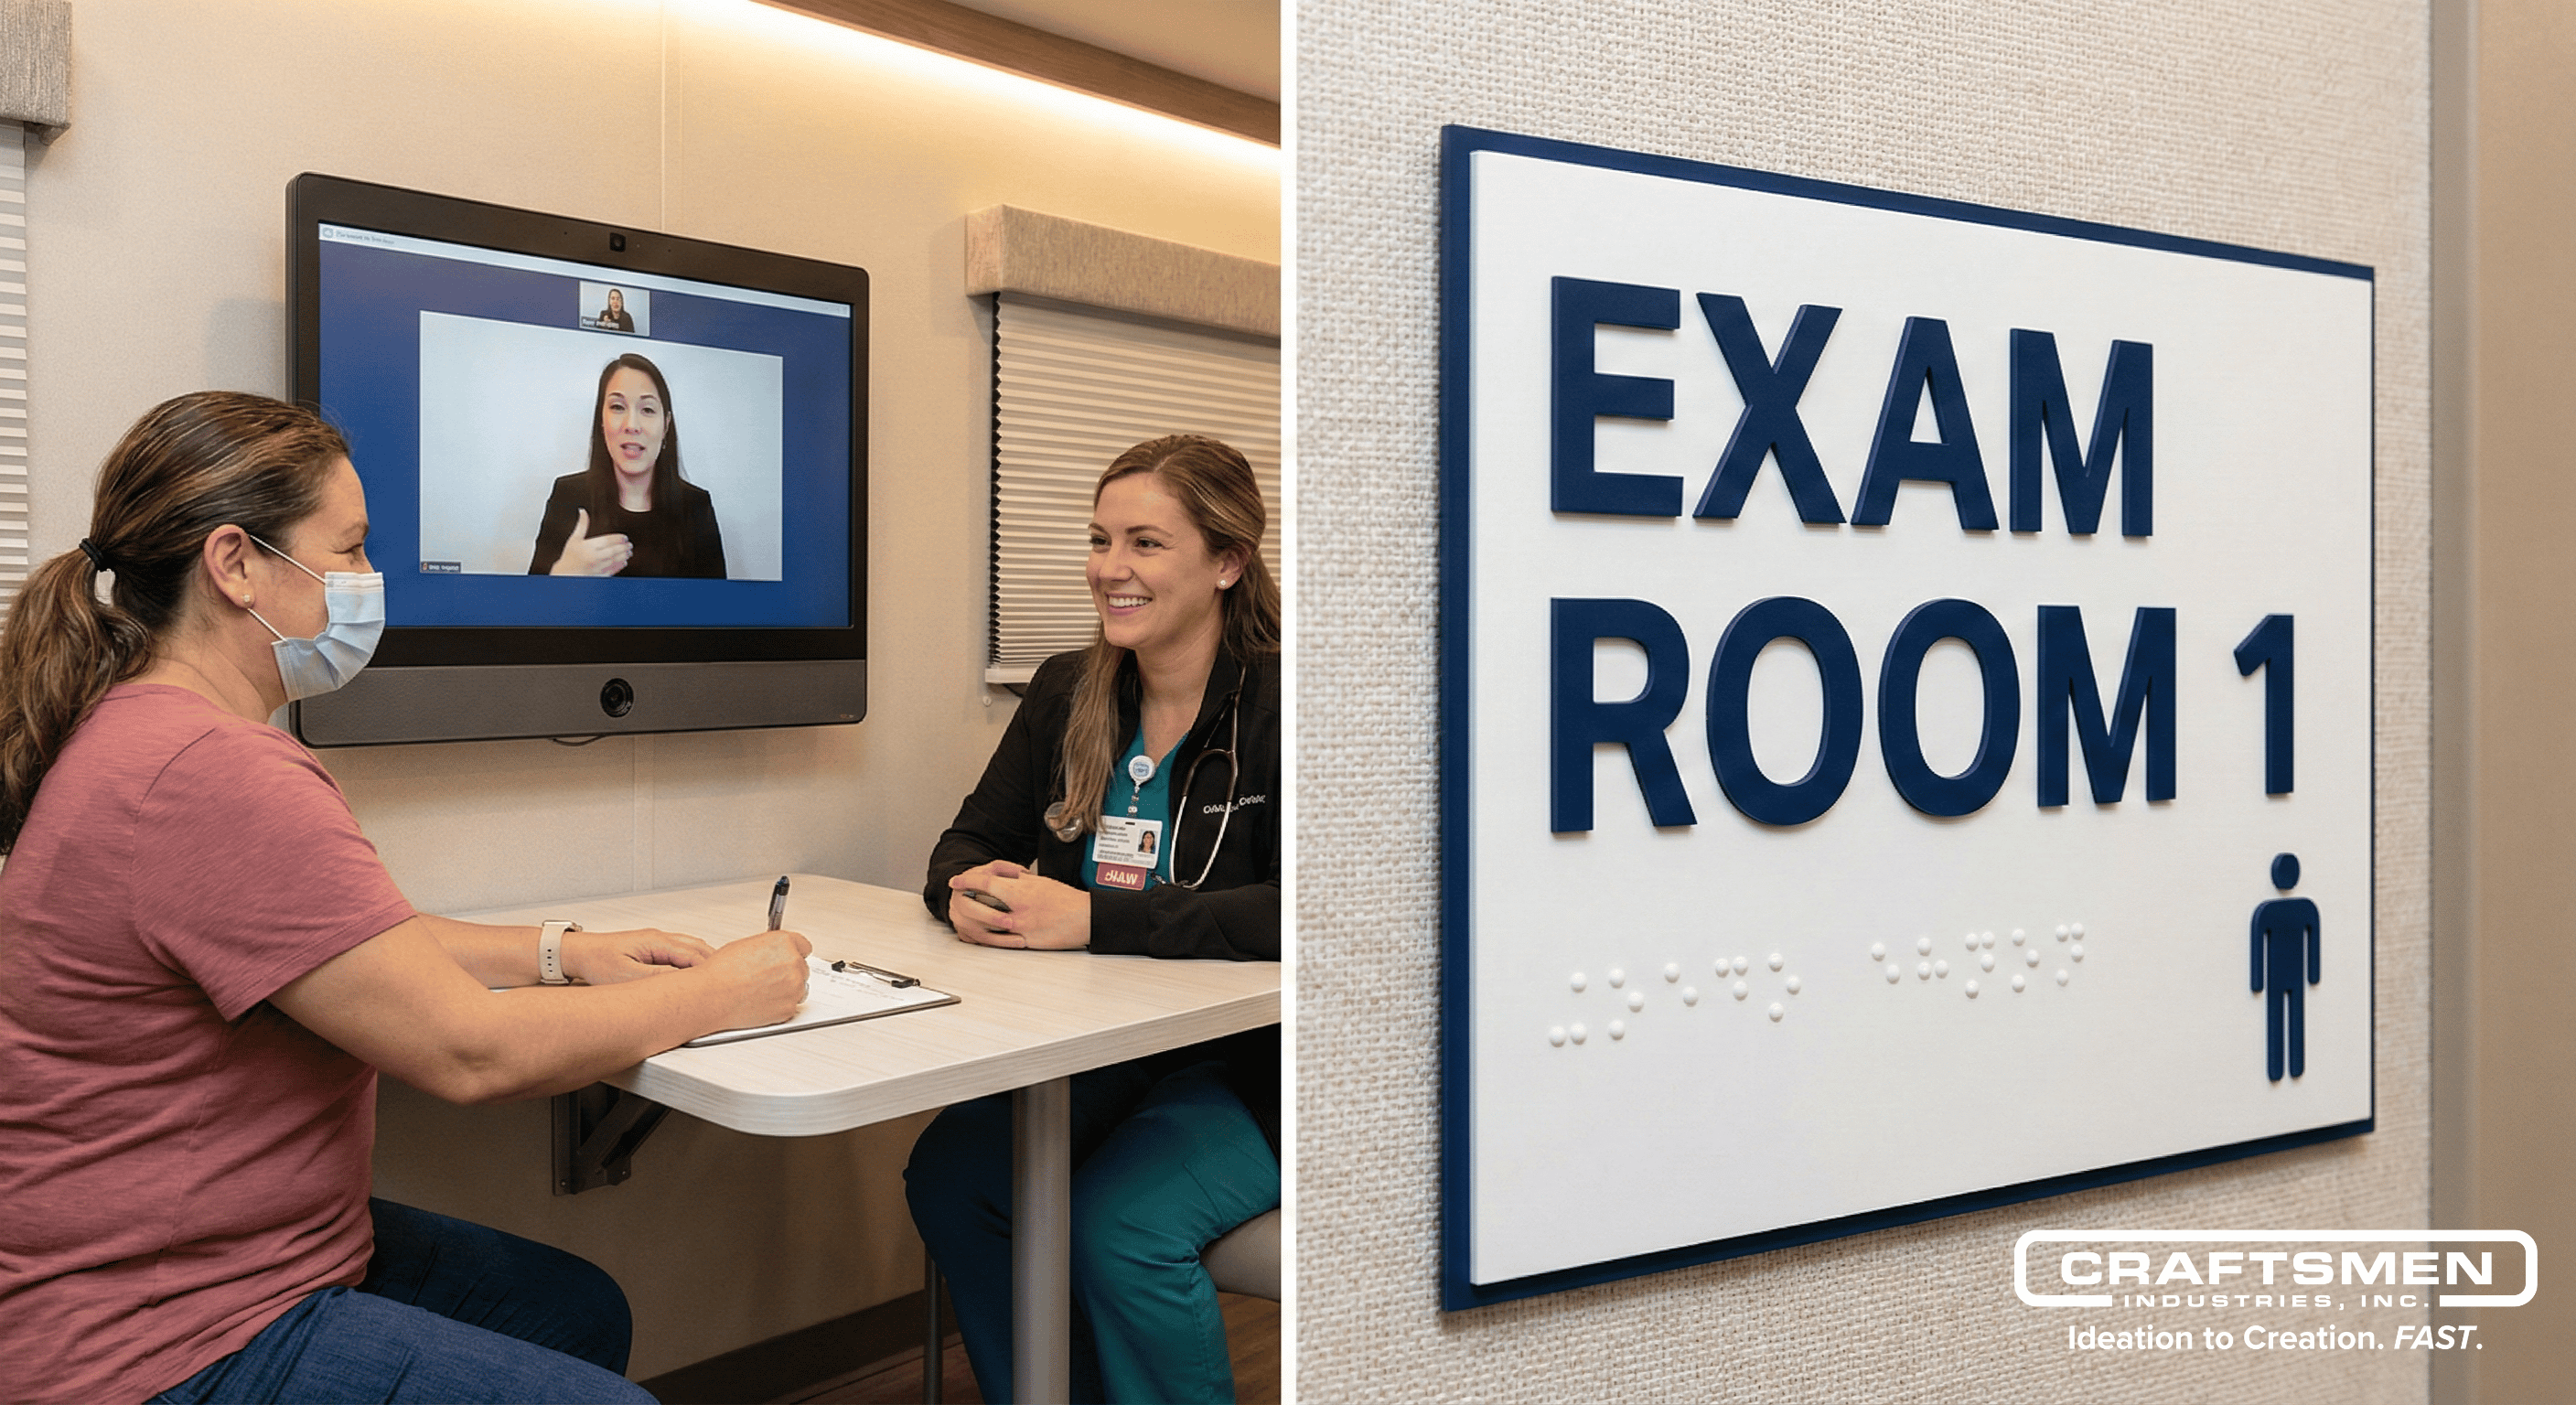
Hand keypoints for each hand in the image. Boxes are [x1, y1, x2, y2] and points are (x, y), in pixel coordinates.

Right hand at [548, 509, 632, 575]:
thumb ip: (582, 525)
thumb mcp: (574, 539)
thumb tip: (582, 511)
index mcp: (588, 547)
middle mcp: (594, 557)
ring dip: (624, 555)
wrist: (565, 574)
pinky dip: (620, 565)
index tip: (625, 537)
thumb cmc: (569, 556)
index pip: (607, 540)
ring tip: (629, 552)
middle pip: (613, 551)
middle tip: (630, 544)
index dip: (618, 538)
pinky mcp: (600, 576)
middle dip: (624, 547)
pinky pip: (613, 570)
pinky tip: (624, 561)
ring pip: (615, 560)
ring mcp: (597, 567)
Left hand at [560, 927, 715, 984]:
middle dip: (713, 965)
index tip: (722, 983)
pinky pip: (682, 953)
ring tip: (714, 982)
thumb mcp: (627, 976)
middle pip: (699, 949)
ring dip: (704, 964)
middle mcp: (660, 938)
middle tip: (726, 983)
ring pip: (692, 949)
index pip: (694, 956)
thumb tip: (682, 984)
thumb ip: (656, 979)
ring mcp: (657, 942)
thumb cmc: (597, 962)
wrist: (578, 954)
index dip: (710, 970)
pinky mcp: (653, 949)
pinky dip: (693, 963)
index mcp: (657, 942)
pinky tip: (693, 976)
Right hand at [701, 928, 812, 1027]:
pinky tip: (761, 1001)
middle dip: (788, 972)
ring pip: (799, 988)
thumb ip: (770, 947)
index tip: (788, 957)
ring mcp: (794, 987)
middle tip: (767, 977)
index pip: (804, 946)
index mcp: (784, 943)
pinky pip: (791, 1006)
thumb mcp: (747, 945)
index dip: (793, 953)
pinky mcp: (788, 1008)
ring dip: (786, 989)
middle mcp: (793, 963)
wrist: (712, 995)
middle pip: (802, 967)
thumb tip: (774, 952)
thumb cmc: (722, 972)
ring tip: (762, 990)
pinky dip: (780, 1005)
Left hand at [949, 862, 1090, 949]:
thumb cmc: (1067, 899)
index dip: (968, 881)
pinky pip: (1003, 943)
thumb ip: (1019, 880)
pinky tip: (984, 936)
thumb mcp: (1041, 882)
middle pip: (982, 905)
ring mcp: (1022, 928)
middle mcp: (1018, 909)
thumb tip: (1003, 877)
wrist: (1086, 917)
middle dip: (965, 902)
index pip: (986, 883)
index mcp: (1021, 891)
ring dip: (975, 922)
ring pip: (989, 927)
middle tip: (956, 900)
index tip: (957, 881)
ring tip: (966, 918)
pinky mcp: (1029, 943)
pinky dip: (991, 939)